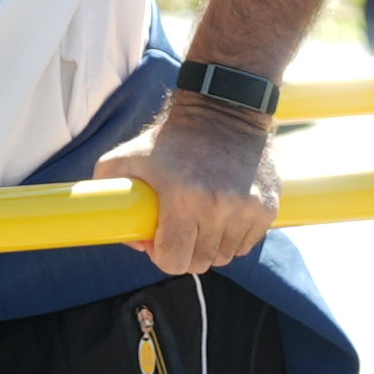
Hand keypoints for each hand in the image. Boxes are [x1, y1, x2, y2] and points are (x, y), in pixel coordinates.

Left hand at [100, 95, 279, 272]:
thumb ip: (105, 195)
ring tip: (202, 217)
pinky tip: (223, 214)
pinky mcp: (267, 207)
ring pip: (224, 256)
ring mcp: (247, 208)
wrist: (223, 110)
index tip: (161, 239)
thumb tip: (132, 238)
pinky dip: (233, 236)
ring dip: (210, 244)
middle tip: (180, 228)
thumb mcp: (124, 158)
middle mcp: (218, 207)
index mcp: (182, 198)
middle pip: (200, 263)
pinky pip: (246, 244)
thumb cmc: (169, 139)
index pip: (173, 260)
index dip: (162, 254)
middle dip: (186, 251)